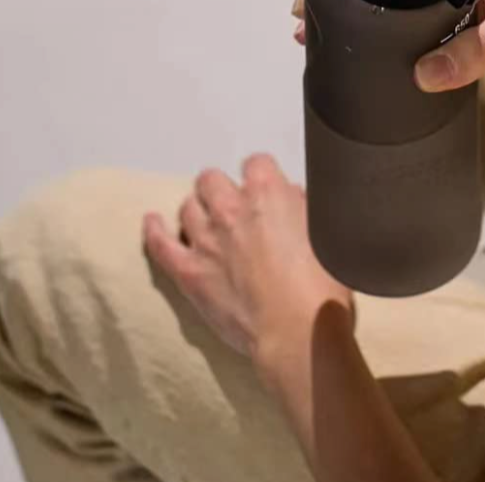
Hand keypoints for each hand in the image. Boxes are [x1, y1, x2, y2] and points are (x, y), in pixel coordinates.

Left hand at [142, 153, 353, 363]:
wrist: (297, 329)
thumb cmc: (320, 284)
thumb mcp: (324, 232)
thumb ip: (301, 208)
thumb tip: (290, 200)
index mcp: (268, 192)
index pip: (256, 163)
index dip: (261, 176)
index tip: (265, 188)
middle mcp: (232, 208)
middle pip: (212, 180)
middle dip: (222, 189)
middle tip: (233, 206)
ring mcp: (206, 239)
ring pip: (188, 207)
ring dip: (198, 210)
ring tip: (207, 222)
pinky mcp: (189, 272)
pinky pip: (160, 243)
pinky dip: (154, 230)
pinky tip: (153, 222)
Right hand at [291, 0, 484, 97]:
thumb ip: (472, 52)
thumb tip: (424, 73)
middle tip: (315, 14)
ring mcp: (469, 4)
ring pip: (409, 11)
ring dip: (378, 24)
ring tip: (332, 37)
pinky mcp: (475, 36)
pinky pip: (429, 41)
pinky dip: (404, 50)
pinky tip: (380, 62)